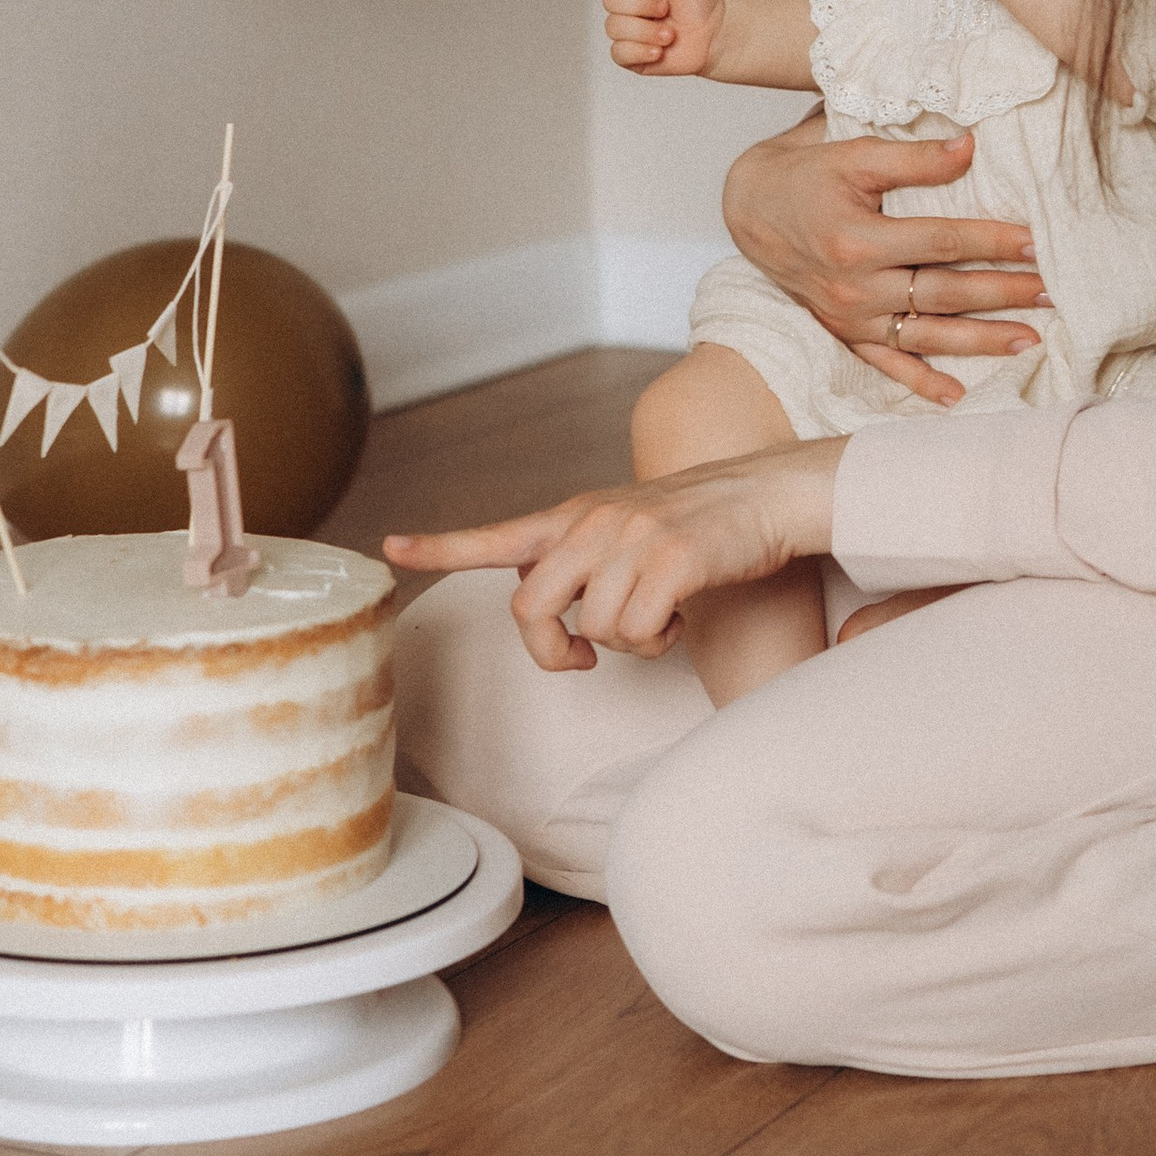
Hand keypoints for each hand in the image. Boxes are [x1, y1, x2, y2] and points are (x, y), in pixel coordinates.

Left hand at [384, 443, 843, 671]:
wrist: (765, 494)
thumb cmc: (696, 527)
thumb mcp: (626, 531)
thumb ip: (579, 558)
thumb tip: (544, 602)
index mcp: (576, 515)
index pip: (497, 534)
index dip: (441, 546)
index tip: (390, 547)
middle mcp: (594, 522)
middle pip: (531, 608)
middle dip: (552, 650)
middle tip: (582, 661)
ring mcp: (632, 538)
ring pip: (592, 629)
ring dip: (626, 643)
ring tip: (657, 616)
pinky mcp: (671, 560)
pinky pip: (638, 632)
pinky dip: (657, 641)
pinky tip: (678, 618)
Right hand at [596, 0, 723, 75]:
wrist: (714, 32)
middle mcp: (626, 4)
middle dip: (641, 4)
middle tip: (666, 8)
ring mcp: (626, 30)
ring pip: (614, 27)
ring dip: (646, 31)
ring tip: (669, 34)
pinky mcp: (630, 55)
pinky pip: (619, 53)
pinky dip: (640, 51)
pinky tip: (658, 50)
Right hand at [722, 119, 1048, 407]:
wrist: (750, 208)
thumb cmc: (806, 174)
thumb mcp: (854, 153)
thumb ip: (912, 157)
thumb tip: (970, 147)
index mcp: (858, 240)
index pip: (941, 242)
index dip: (992, 241)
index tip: (1036, 241)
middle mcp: (854, 287)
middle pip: (943, 294)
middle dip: (1002, 294)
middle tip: (1052, 292)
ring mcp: (849, 316)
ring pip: (925, 336)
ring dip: (979, 341)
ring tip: (1029, 341)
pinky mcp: (843, 332)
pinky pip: (885, 364)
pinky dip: (920, 383)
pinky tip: (957, 396)